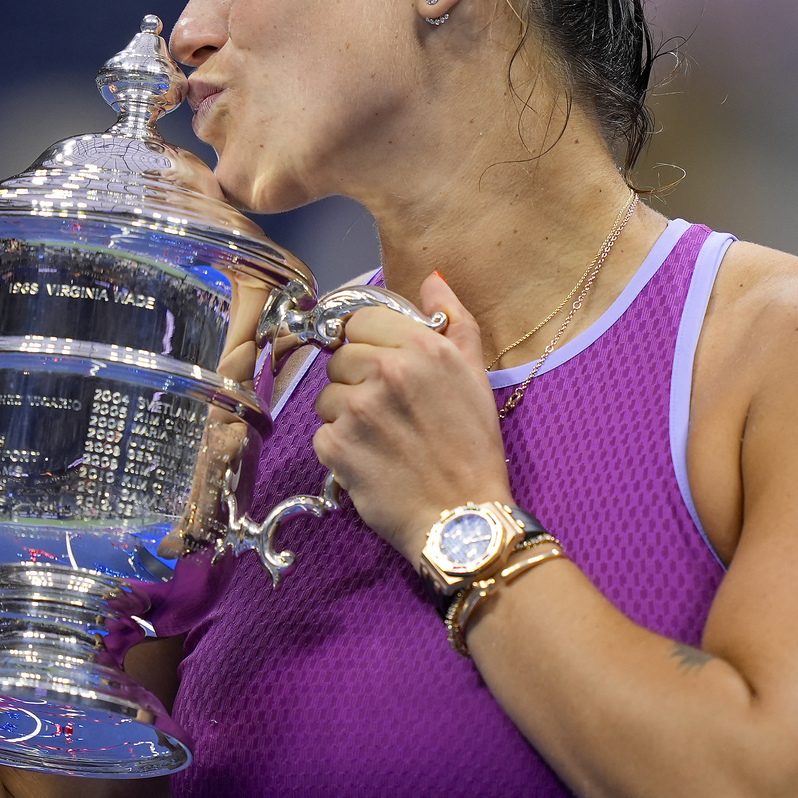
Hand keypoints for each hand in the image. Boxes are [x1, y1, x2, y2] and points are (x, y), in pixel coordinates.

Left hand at [313, 272, 513, 558]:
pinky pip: (321, 432)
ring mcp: (357, 409)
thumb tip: (431, 279)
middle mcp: (387, 371)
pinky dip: (340, 448)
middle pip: (340, 357)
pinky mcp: (336, 446)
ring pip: (327, 395)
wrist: (463, 518)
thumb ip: (455, 321)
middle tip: (390, 412)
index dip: (370, 344)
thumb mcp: (476, 376)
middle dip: (358, 380)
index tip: (386, 370)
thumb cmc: (474, 449)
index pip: (360, 320)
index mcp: (423, 347)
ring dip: (347, 415)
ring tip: (382, 440)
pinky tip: (371, 461)